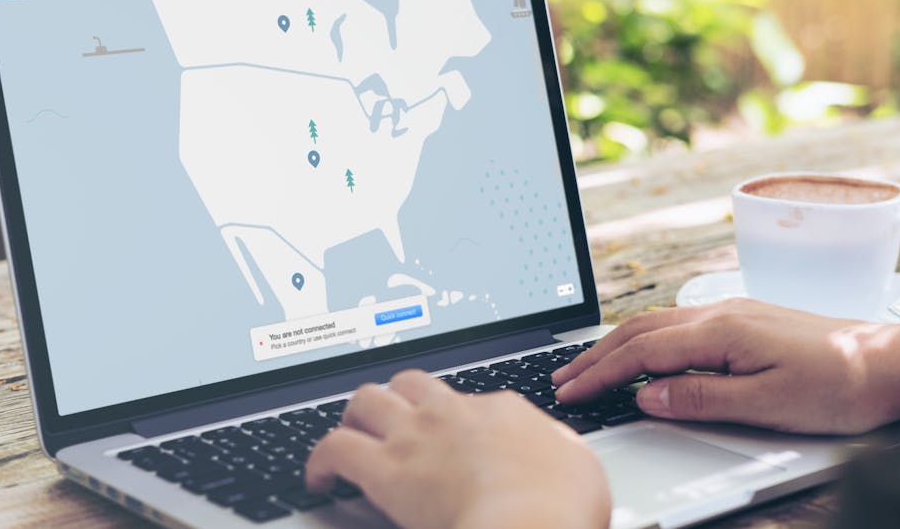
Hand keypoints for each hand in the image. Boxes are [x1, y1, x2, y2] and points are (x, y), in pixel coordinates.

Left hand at [305, 370, 609, 528]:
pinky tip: (319, 478)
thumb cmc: (561, 507)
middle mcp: (454, 413)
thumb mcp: (580, 468)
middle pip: (412, 383)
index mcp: (502, 411)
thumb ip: (561, 453)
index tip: (450, 437)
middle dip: (398, 398)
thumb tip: (560, 454)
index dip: (454, 418)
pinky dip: (320, 461)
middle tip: (391, 421)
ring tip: (350, 437)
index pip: (468, 400)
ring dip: (355, 416)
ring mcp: (418, 436)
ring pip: (367, 400)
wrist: (530, 523)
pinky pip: (335, 448)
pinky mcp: (385, 470)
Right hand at [552, 298, 899, 433]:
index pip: (642, 352)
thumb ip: (702, 398)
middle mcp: (721, 312)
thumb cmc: (840, 385)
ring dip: (617, 344)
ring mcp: (733, 311)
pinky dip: (645, 338)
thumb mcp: (767, 404)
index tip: (571, 392)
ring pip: (657, 322)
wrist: (892, 362)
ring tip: (589, 366)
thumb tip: (648, 395)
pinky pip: (678, 323)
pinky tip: (642, 351)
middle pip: (640, 330)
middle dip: (596, 355)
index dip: (601, 374)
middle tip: (563, 379)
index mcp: (721, 330)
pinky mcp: (745, 318)